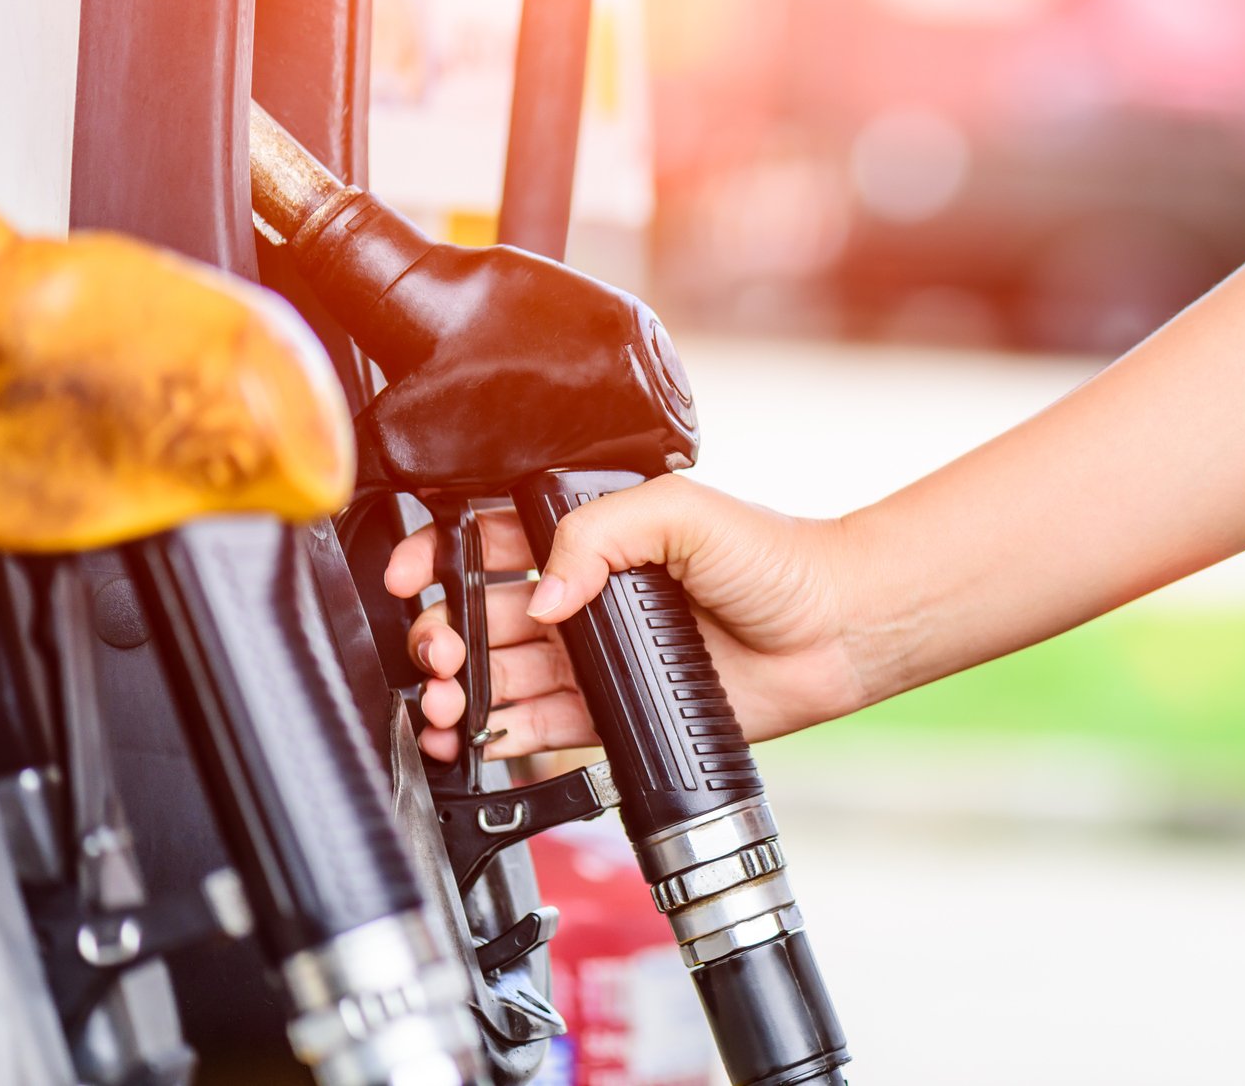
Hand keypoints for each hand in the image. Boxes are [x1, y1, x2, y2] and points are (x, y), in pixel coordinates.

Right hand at [384, 475, 879, 760]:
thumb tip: (542, 595)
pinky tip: (475, 734)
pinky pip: (542, 725)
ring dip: (459, 689)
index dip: (439, 556)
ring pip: (501, 674)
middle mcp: (587, 593)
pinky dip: (500, 733)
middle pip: (482, 614)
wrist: (832, 630)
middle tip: (439, 651)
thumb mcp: (679, 511)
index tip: (412, 575)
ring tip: (444, 702)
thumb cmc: (775, 558)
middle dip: (442, 633)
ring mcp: (598, 654)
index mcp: (592, 535)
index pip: (490, 539)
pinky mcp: (615, 709)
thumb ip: (597, 533)